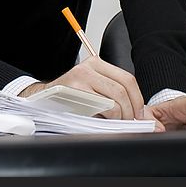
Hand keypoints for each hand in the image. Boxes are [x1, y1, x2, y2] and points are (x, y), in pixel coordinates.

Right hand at [20, 55, 144, 119]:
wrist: (42, 101)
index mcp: (96, 63)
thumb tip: (144, 116)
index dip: (138, 99)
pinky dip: (110, 117)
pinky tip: (104, 121)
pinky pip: (103, 105)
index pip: (127, 79)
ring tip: (118, 123)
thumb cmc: (70, 99)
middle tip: (132, 122)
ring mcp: (80, 78)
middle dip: (132, 110)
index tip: (140, 114)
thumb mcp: (93, 91)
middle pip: (123, 88)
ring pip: (115, 98)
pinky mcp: (75, 90)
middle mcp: (88, 67)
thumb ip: (116, 97)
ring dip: (122, 115)